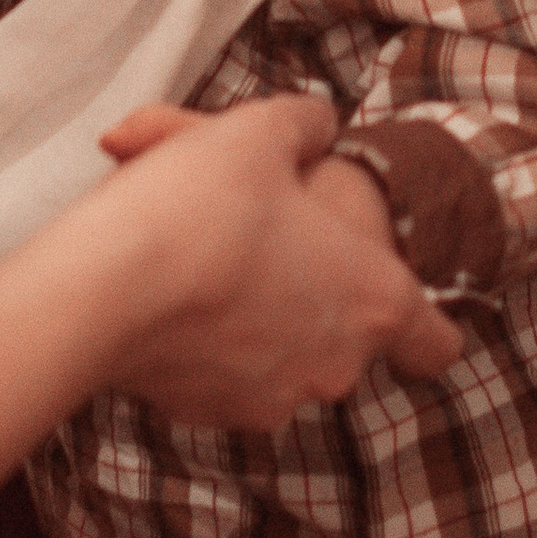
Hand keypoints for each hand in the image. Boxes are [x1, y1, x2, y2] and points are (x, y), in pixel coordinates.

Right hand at [42, 96, 461, 426]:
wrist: (99, 292)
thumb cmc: (195, 206)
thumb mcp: (255, 132)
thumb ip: (302, 124)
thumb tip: (314, 127)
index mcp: (374, 298)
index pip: (437, 344)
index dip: (425, 322)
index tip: (388, 292)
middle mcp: (337, 364)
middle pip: (350, 342)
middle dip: (315, 300)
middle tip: (265, 245)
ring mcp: (274, 398)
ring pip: (286, 361)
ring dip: (261, 325)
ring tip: (208, 267)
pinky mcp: (211, 414)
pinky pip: (226, 378)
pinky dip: (208, 348)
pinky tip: (170, 302)